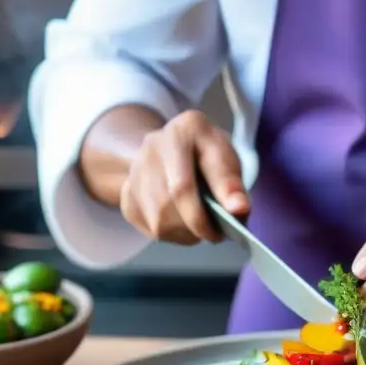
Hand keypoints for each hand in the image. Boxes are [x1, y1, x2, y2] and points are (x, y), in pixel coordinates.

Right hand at [119, 110, 246, 244]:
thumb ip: (231, 182)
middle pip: (167, 203)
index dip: (204, 211)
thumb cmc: (206, 155)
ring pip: (157, 220)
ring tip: (201, 229)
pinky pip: (148, 226)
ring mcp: (134, 170)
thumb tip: (239, 209)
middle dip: (196, 226)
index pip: (185, 182)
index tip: (226, 226)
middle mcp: (151, 146)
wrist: (173, 150)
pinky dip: (171, 233)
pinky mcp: (127, 194)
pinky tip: (183, 225)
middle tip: (215, 234)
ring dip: (184, 233)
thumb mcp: (227, 157)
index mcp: (182, 130)